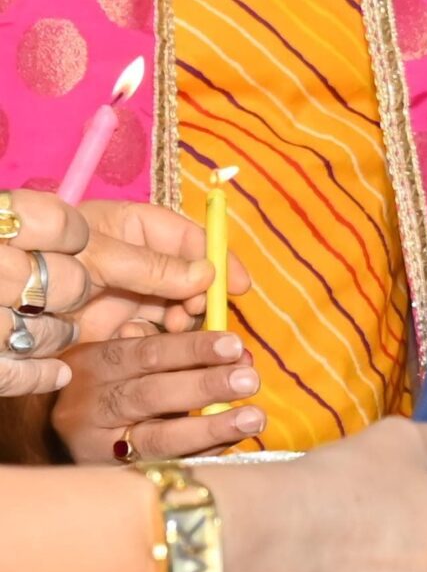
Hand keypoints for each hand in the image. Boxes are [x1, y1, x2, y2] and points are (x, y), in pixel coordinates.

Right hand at [52, 323, 266, 460]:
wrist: (59, 437)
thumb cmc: (108, 388)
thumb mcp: (126, 361)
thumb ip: (177, 355)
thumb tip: (238, 354)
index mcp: (95, 364)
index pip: (147, 353)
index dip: (192, 349)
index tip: (234, 345)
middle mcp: (92, 405)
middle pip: (152, 395)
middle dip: (205, 386)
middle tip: (250, 380)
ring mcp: (101, 446)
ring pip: (159, 439)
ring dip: (211, 428)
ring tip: (253, 418)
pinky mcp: (115, 476)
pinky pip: (166, 465)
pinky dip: (203, 453)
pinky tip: (233, 442)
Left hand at [75, 197, 245, 341]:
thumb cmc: (44, 261)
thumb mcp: (100, 255)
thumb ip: (154, 267)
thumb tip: (208, 274)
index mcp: (133, 228)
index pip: (187, 237)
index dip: (216, 258)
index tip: (237, 285)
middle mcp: (136, 262)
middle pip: (187, 278)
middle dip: (199, 295)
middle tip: (195, 309)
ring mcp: (126, 297)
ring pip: (174, 310)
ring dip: (182, 320)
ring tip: (173, 326)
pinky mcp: (115, 329)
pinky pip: (149, 337)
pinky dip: (153, 343)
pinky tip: (137, 338)